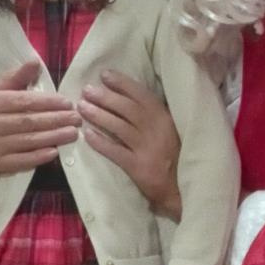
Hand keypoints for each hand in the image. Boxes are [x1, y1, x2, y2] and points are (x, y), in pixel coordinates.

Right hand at [0, 60, 76, 177]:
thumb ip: (14, 78)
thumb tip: (35, 63)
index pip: (24, 102)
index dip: (48, 102)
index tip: (67, 103)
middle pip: (29, 122)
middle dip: (56, 120)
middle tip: (77, 118)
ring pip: (28, 141)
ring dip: (53, 137)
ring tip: (73, 134)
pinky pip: (20, 161)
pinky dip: (38, 157)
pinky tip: (54, 152)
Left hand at [78, 70, 182, 220]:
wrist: (183, 189)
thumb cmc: (175, 156)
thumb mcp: (171, 130)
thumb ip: (155, 116)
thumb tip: (128, 97)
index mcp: (165, 118)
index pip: (141, 95)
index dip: (122, 83)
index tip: (104, 75)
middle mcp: (157, 130)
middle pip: (127, 108)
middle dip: (105, 97)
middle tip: (87, 90)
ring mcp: (148, 149)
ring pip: (119, 127)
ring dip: (98, 115)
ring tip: (82, 107)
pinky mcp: (139, 167)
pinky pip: (115, 151)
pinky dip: (100, 142)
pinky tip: (87, 135)